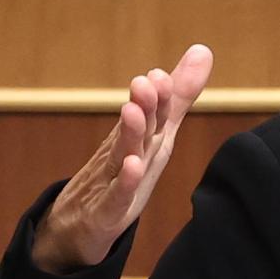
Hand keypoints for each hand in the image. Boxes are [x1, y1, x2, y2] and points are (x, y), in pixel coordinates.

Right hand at [31, 45, 214, 273]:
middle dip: (144, 104)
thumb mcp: (155, 138)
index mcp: (141, 139)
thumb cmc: (122, 176)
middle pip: (138, 127)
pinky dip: (125, 182)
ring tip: (134, 110)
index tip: (160, 74)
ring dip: (129, 133)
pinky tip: (134, 167)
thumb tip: (203, 50)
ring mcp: (112, 182)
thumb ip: (177, 98)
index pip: (155, 113)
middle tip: (147, 80)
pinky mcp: (106, 212)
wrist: (76, 227)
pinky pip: (117, 196)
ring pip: (122, 154)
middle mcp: (126, 154)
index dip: (161, 95)